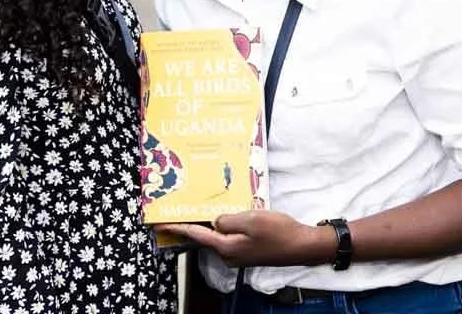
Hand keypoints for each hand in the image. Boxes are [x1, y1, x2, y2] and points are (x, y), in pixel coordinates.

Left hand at [155, 211, 333, 267]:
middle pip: (204, 236)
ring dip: (207, 223)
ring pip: (217, 235)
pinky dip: (222, 225)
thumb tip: (214, 221)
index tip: (159, 224)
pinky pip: (228, 236)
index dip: (177, 228)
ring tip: (197, 207)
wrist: (301, 246)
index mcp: (226, 247)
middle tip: (177, 208)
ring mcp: (237, 254)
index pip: (196, 235)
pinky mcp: (246, 250)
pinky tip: (222, 213)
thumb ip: (227, 220)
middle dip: (191, 223)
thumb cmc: (278, 232)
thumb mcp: (251, 219)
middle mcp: (228, 254)